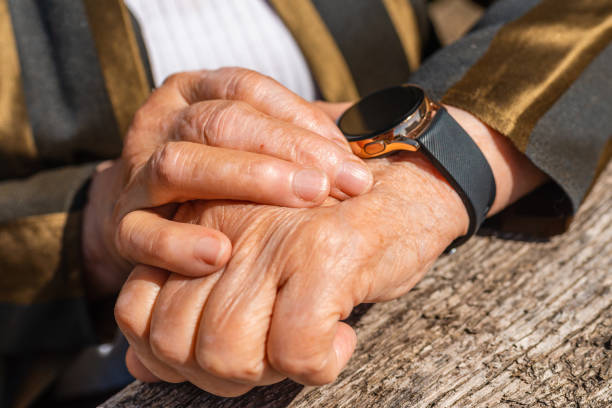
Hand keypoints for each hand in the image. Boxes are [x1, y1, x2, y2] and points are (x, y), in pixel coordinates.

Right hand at [82, 68, 372, 297]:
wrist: (158, 213)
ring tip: (303, 203)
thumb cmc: (229, 176)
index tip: (349, 158)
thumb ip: (307, 137)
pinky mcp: (121, 226)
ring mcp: (136, 173)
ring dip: (244, 182)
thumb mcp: (264, 144)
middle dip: (284, 150)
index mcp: (195, 93)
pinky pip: (140, 233)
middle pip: (217, 122)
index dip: (299, 120)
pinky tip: (219, 254)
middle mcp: (161, 123)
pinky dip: (177, 242)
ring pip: (178, 164)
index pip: (246, 91)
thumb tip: (374, 137)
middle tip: (337, 183)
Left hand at [115, 105, 547, 395]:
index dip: (168, 354)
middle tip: (271, 356)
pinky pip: (295, 348)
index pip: (136, 310)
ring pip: (226, 352)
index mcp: (197, 221)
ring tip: (304, 347)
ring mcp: (271, 236)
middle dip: (219, 373)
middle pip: (176, 340)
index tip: (220, 354)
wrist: (409, 182)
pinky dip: (319, 364)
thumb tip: (139, 363)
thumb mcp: (251, 262)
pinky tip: (340, 339)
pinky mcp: (325, 252)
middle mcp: (221, 222)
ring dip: (267, 372)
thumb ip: (192, 307)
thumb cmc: (329, 230)